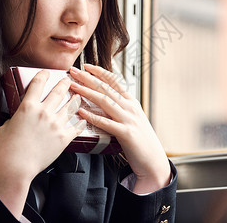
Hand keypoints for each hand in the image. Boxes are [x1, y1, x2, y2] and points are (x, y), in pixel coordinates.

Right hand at [0, 70, 85, 217]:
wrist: (16, 167)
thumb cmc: (7, 149)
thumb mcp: (6, 125)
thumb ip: (17, 117)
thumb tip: (21, 115)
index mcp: (28, 107)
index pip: (38, 83)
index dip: (44, 75)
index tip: (47, 72)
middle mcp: (44, 112)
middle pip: (59, 91)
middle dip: (65, 83)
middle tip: (68, 80)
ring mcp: (55, 124)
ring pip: (70, 106)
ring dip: (75, 99)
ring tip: (78, 96)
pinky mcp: (63, 138)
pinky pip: (76, 126)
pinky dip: (81, 121)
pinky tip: (83, 119)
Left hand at [69, 64, 170, 193]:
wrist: (153, 160)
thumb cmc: (140, 141)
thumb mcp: (132, 119)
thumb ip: (120, 108)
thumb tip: (102, 101)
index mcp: (131, 102)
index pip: (114, 82)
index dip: (100, 72)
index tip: (86, 66)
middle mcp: (130, 108)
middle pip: (106, 88)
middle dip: (88, 78)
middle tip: (73, 71)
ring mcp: (129, 120)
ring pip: (105, 101)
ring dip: (87, 92)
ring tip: (73, 87)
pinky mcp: (126, 134)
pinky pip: (106, 123)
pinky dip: (92, 116)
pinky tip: (81, 112)